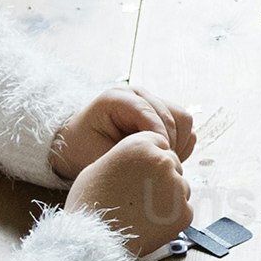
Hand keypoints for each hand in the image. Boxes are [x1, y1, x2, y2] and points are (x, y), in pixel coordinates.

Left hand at [50, 81, 197, 177]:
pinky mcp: (161, 111)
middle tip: (159, 167)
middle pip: (172, 115)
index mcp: (117, 98)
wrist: (76, 144)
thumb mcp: (97, 154)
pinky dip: (180, 143)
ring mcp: (151, 100)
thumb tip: (157, 158)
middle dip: (170, 144)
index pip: (149, 112)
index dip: (158, 137)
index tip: (158, 160)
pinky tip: (162, 155)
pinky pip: (183, 125)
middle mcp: (137, 94)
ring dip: (178, 143)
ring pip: (182, 119)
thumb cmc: (82, 149)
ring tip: (160, 161)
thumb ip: (126, 155)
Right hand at [69, 130, 190, 256]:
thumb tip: (138, 158)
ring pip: (180, 187)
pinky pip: (183, 209)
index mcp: (141, 145)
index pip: (160, 143)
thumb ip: (126, 156)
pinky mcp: (184, 212)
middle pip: (172, 164)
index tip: (141, 172)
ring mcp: (176, 188)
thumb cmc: (89, 204)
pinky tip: (150, 223)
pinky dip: (171, 217)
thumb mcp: (99, 166)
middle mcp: (163, 161)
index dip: (150, 158)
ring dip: (168, 196)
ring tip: (142, 211)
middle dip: (161, 177)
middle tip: (141, 195)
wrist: (94, 240)